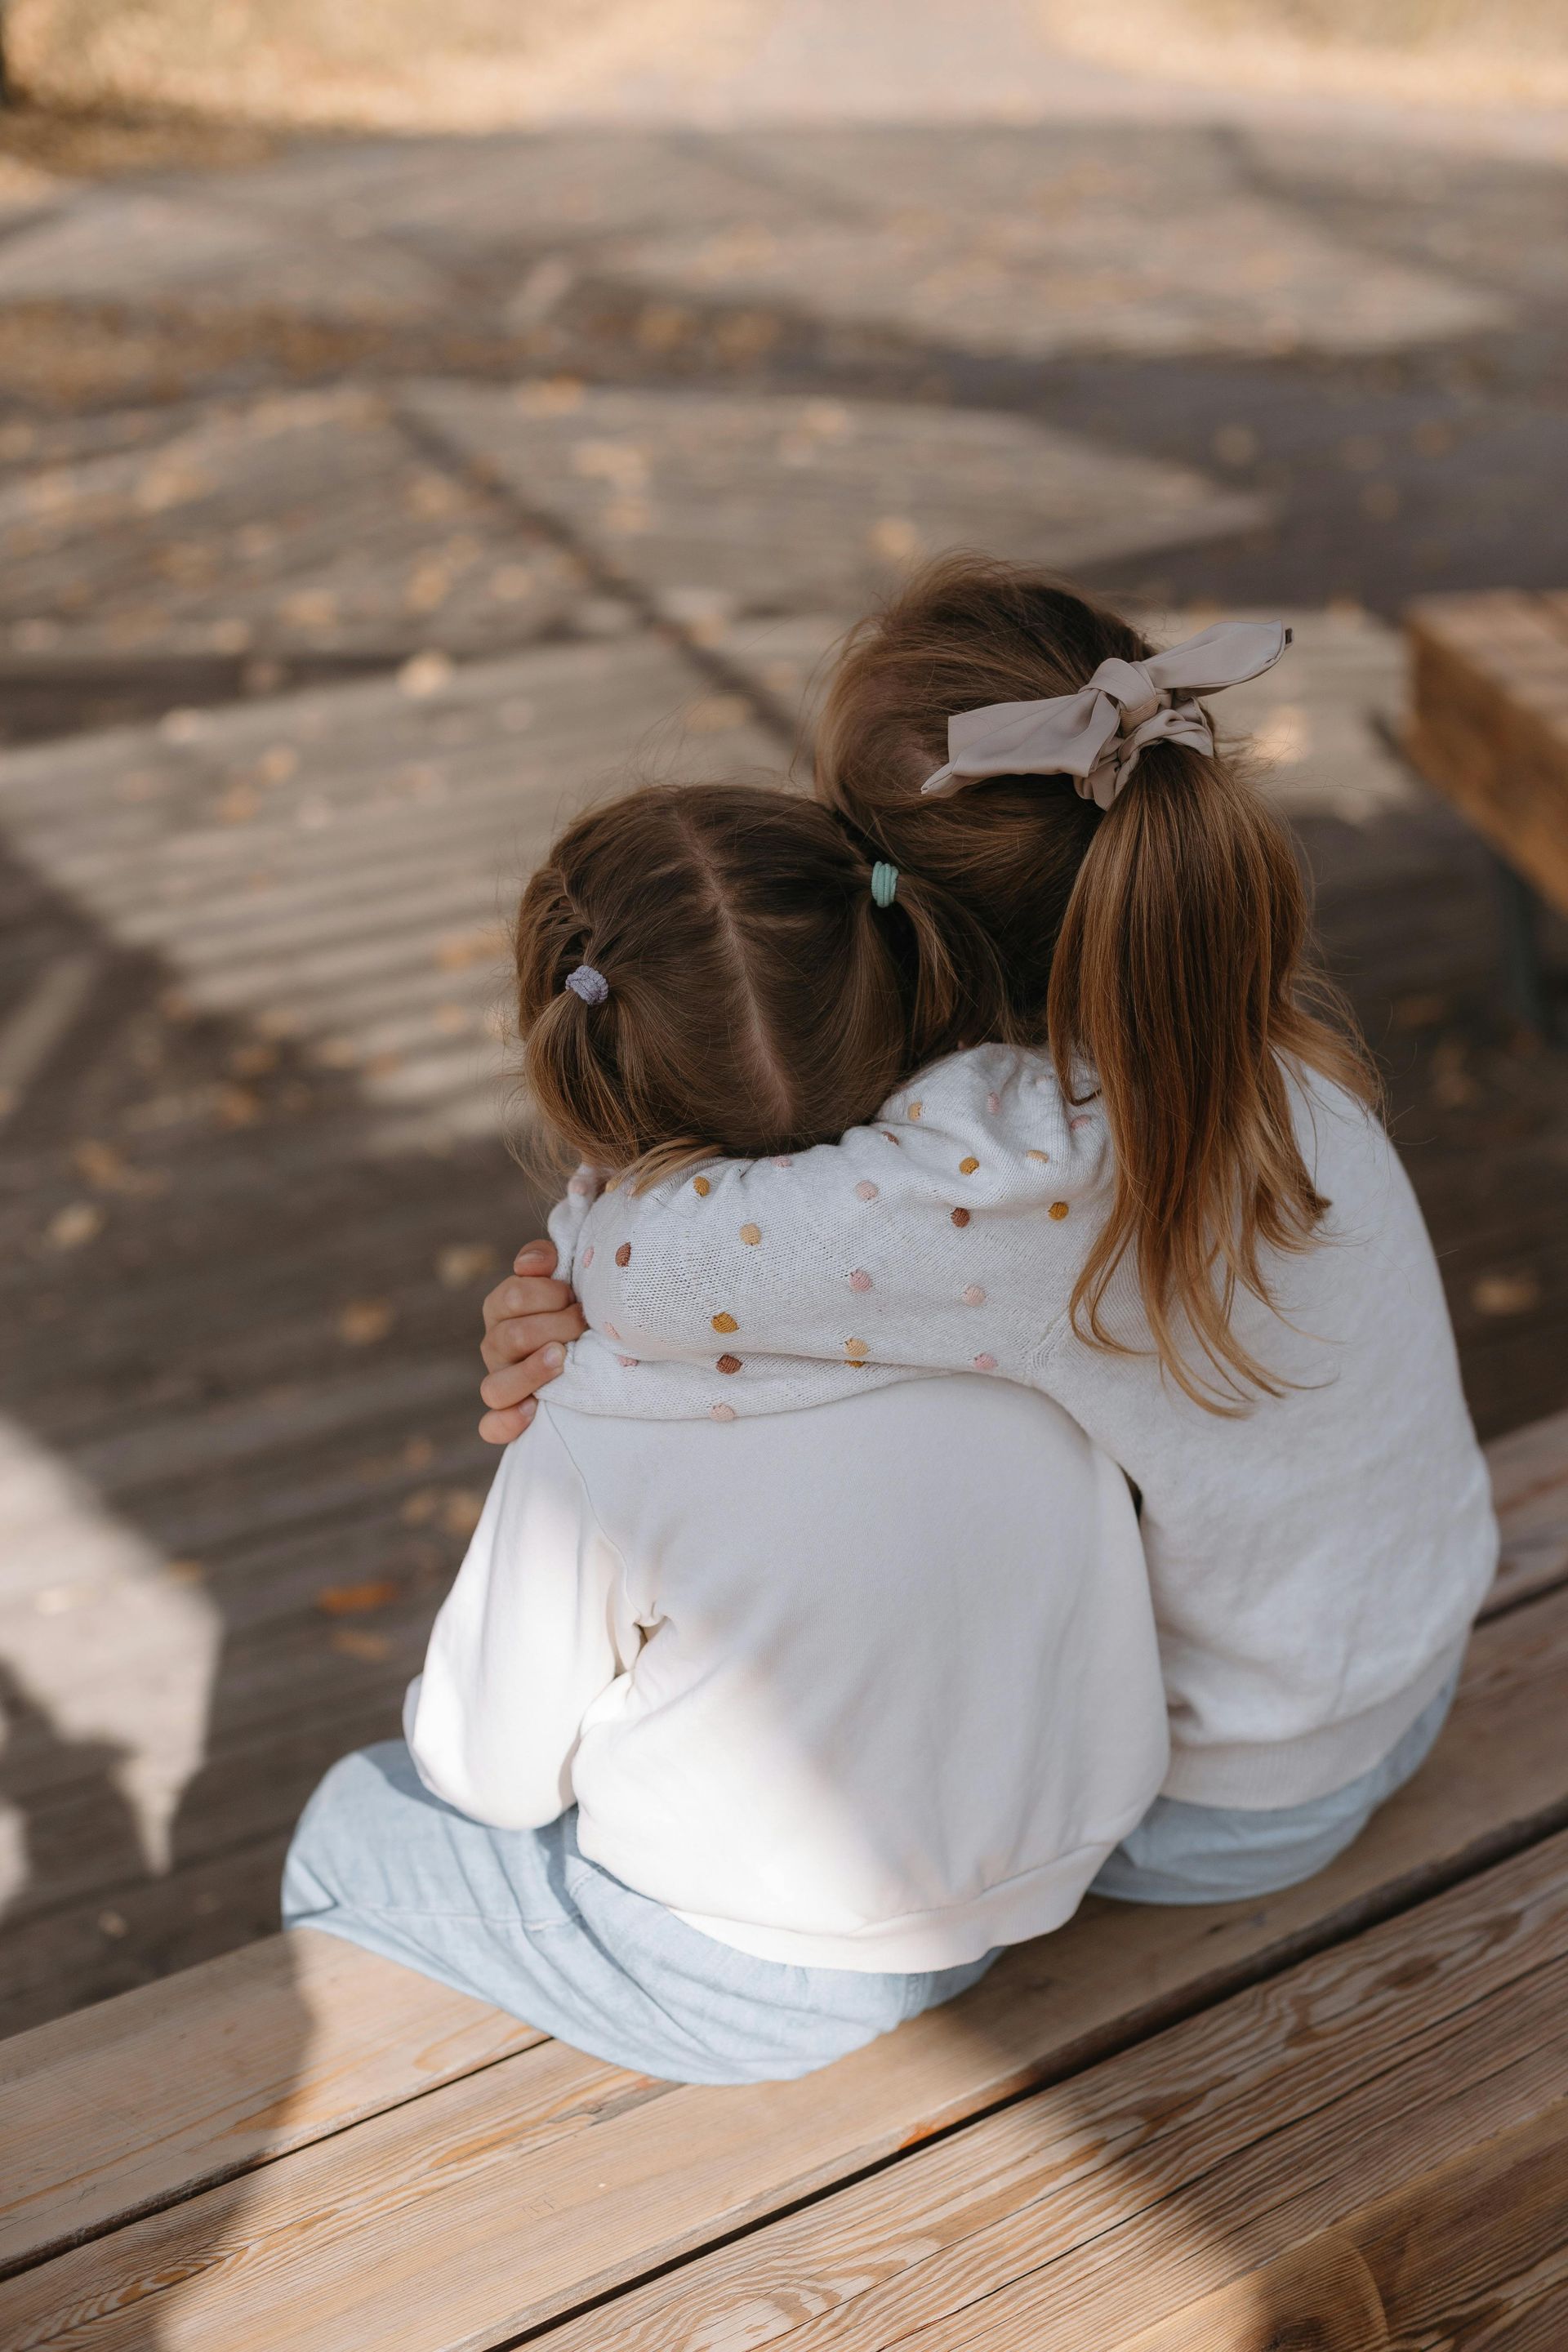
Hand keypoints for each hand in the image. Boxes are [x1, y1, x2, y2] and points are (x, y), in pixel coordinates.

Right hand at [478, 1240, 584, 1442]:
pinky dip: (508, 1421)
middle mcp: (495, 1346)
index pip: (512, 1297)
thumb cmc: (574, 1303)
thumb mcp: (560, 1274)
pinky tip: (533, 1411)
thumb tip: (532, 1263)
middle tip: (583, 1324)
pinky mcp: (508, 1414)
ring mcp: (500, 1381)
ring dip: (531, 1372)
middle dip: (556, 1327)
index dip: (548, 1294)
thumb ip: (543, 1259)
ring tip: (561, 1358)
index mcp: (501, 1309)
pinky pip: (493, 1427)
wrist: (593, 1338)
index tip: (574, 1295)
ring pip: (495, 1387)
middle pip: (511, 1337)